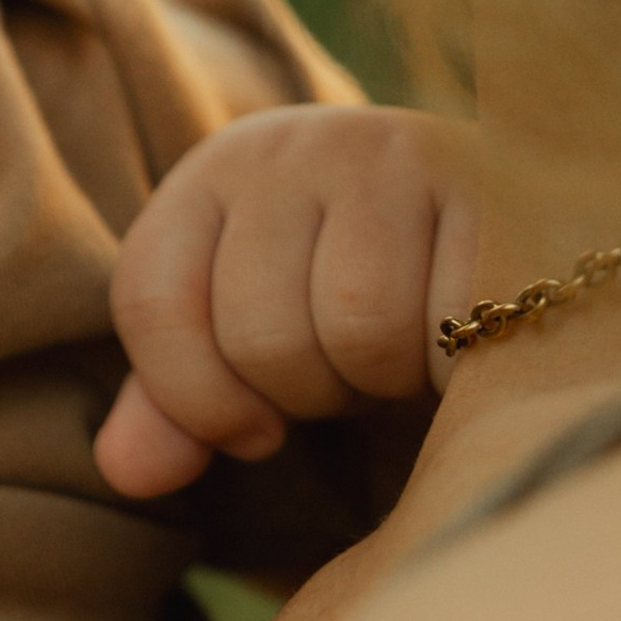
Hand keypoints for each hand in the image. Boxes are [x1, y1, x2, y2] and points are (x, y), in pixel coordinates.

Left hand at [95, 105, 475, 499]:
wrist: (493, 224)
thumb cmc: (350, 291)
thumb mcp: (248, 332)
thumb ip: (179, 401)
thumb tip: (127, 473)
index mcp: (212, 174)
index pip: (150, 299)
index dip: (193, 398)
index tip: (252, 431)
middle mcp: (292, 147)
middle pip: (258, 334)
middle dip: (306, 394)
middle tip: (348, 371)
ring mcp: (391, 157)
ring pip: (356, 331)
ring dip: (383, 382)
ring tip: (402, 352)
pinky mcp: (488, 190)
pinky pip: (451, 328)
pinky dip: (455, 370)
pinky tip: (463, 343)